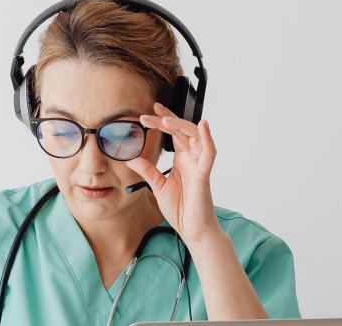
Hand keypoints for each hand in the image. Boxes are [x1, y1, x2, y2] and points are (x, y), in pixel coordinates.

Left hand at [126, 102, 223, 245]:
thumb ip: (148, 170)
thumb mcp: (158, 186)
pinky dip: (208, 138)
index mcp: (182, 160)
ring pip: (195, 136)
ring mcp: (198, 165)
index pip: (173, 134)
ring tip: (164, 119)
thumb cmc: (180, 209)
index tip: (150, 110)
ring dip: (181, 125)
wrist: (192, 230)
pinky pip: (209, 153)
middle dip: (166, 119)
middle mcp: (191, 159)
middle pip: (181, 131)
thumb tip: (132, 158)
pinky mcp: (203, 175)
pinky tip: (203, 125)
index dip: (163, 120)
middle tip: (150, 112)